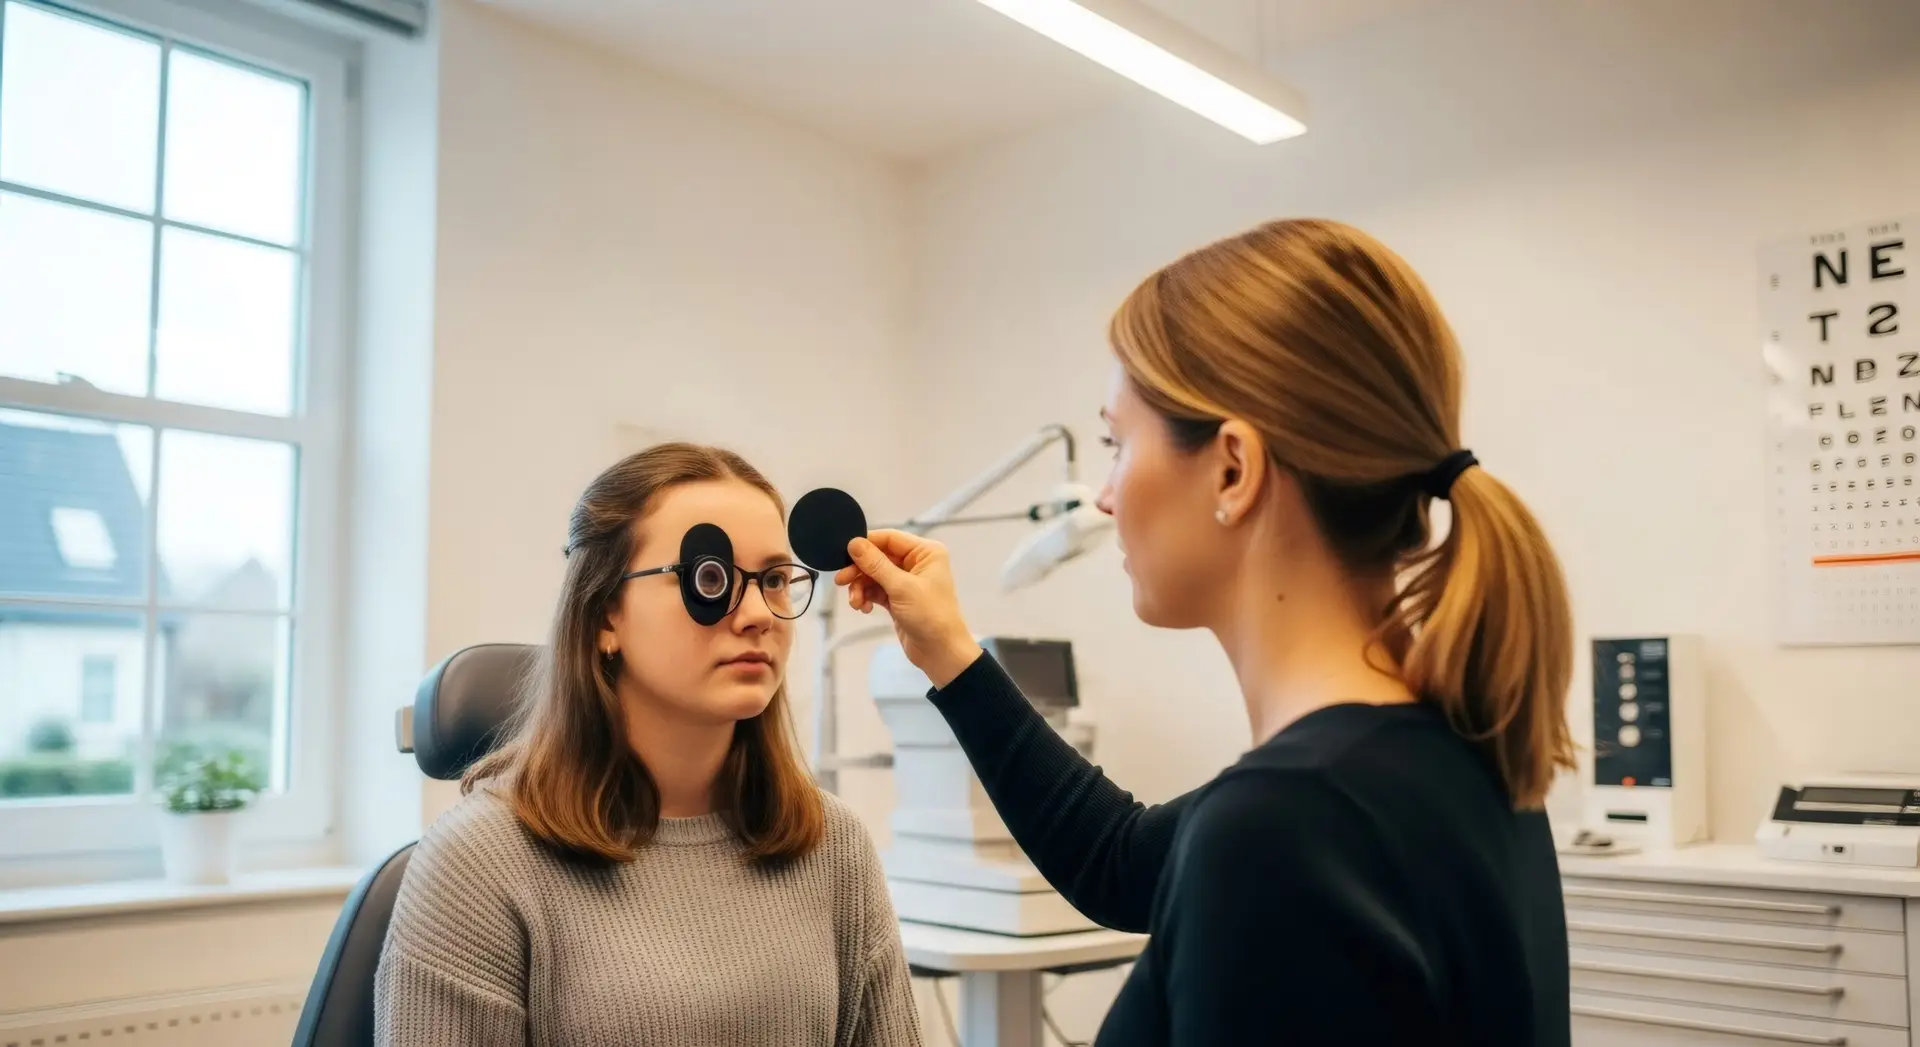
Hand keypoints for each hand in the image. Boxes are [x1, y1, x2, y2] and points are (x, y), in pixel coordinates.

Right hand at [838, 529, 982, 687]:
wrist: (941, 653)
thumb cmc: (930, 616)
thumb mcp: (901, 588)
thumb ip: (876, 564)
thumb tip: (854, 543)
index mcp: (925, 552)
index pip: (889, 538)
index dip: (866, 544)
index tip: (844, 553)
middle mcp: (917, 563)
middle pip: (878, 557)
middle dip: (859, 570)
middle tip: (841, 581)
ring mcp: (907, 581)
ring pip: (873, 575)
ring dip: (860, 587)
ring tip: (856, 603)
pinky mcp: (898, 598)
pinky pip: (875, 590)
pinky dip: (866, 597)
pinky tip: (865, 608)